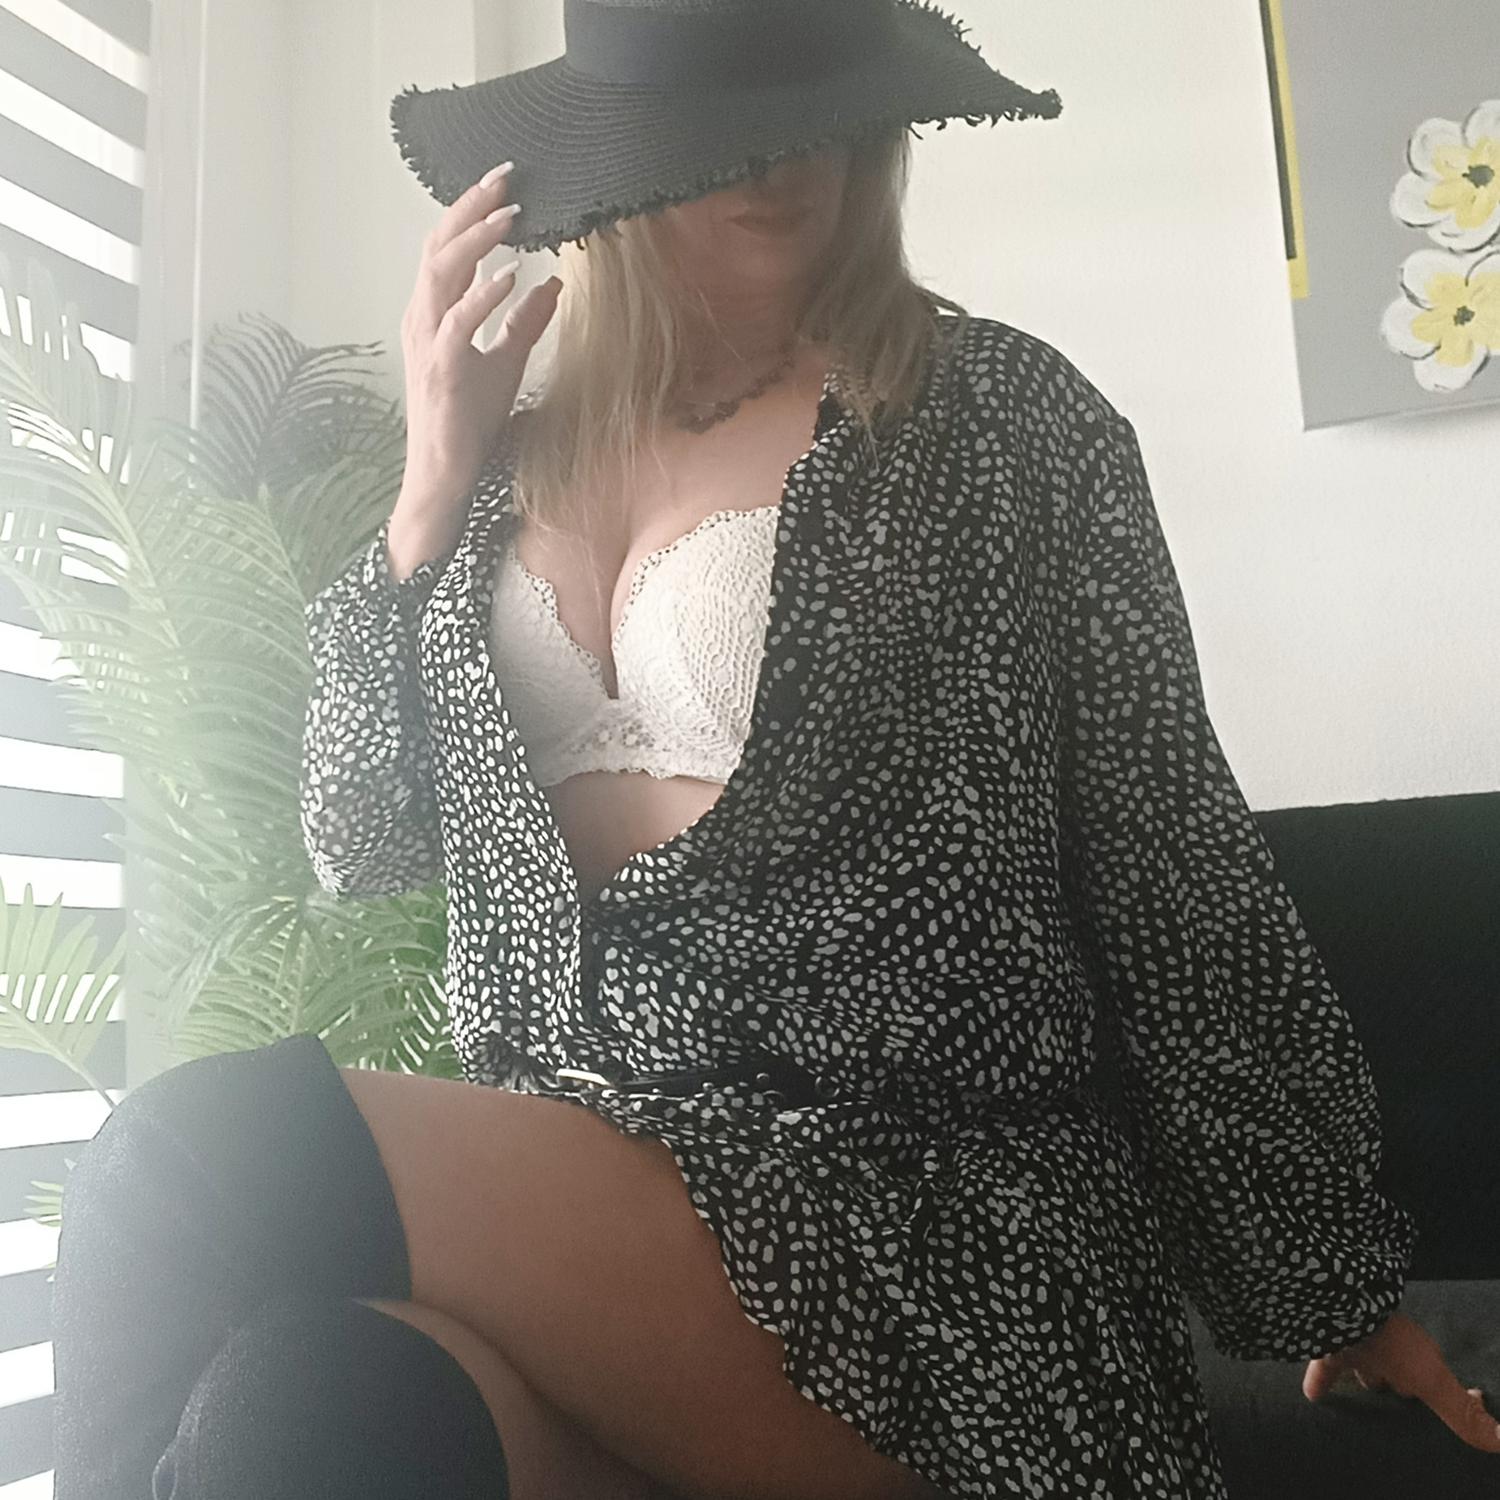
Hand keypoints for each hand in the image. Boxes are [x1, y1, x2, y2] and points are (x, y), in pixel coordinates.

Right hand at [398, 160, 562, 512]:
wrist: (445, 471)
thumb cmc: (468, 420)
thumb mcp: (506, 362)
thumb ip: (524, 322)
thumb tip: (553, 285)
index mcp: (434, 313)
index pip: (448, 249)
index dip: (471, 213)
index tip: (505, 185)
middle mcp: (424, 319)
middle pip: (438, 247)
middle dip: (470, 208)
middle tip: (505, 177)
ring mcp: (428, 343)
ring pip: (441, 275)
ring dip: (476, 240)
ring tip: (509, 215)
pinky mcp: (442, 370)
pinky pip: (458, 323)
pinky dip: (482, 296)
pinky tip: (508, 276)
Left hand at [1303, 1310, 1499, 1453]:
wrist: (1340, 1304)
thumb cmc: (1390, 1342)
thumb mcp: (1431, 1380)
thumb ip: (1461, 1412)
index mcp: (1417, 1353)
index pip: (1432, 1376)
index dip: (1441, 1388)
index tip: (1459, 1396)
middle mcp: (1388, 1345)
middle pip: (1398, 1371)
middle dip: (1399, 1381)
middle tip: (1400, 1397)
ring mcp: (1356, 1341)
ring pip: (1363, 1362)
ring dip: (1364, 1374)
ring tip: (1364, 1390)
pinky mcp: (1325, 1342)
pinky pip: (1322, 1367)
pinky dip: (1320, 1380)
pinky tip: (1313, 1396)